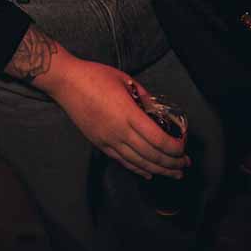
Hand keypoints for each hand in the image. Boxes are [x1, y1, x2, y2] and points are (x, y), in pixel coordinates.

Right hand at [47, 60, 188, 178]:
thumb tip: (156, 110)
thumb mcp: (125, 80)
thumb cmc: (95, 76)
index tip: (184, 147)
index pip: (159, 140)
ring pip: (138, 163)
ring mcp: (108, 140)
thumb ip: (143, 96)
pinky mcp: (99, 143)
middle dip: (172, 164)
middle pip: (152, 156)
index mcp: (128, 114)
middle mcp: (119, 131)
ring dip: (159, 170)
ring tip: (173, 174)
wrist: (66, 83)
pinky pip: (123, 161)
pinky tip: (149, 173)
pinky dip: (138, 169)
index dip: (175, 148)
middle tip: (185, 165)